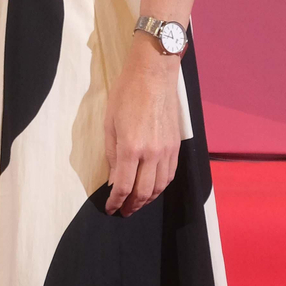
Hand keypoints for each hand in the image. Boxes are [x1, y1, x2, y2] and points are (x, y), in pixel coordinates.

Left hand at [103, 35, 180, 215]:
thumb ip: (111, 154)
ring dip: (148, 200)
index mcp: (130, 148)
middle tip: (124, 211)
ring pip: (160, 187)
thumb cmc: (126, 94)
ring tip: (137, 204)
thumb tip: (113, 178)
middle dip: (132, 206)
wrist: (154, 74)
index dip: (116, 201)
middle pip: (143, 192)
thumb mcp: (109, 123)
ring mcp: (167, 151)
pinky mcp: (177, 146)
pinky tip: (153, 189)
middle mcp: (152, 153)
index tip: (110, 209)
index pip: (123, 186)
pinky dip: (161, 187)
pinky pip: (170, 174)